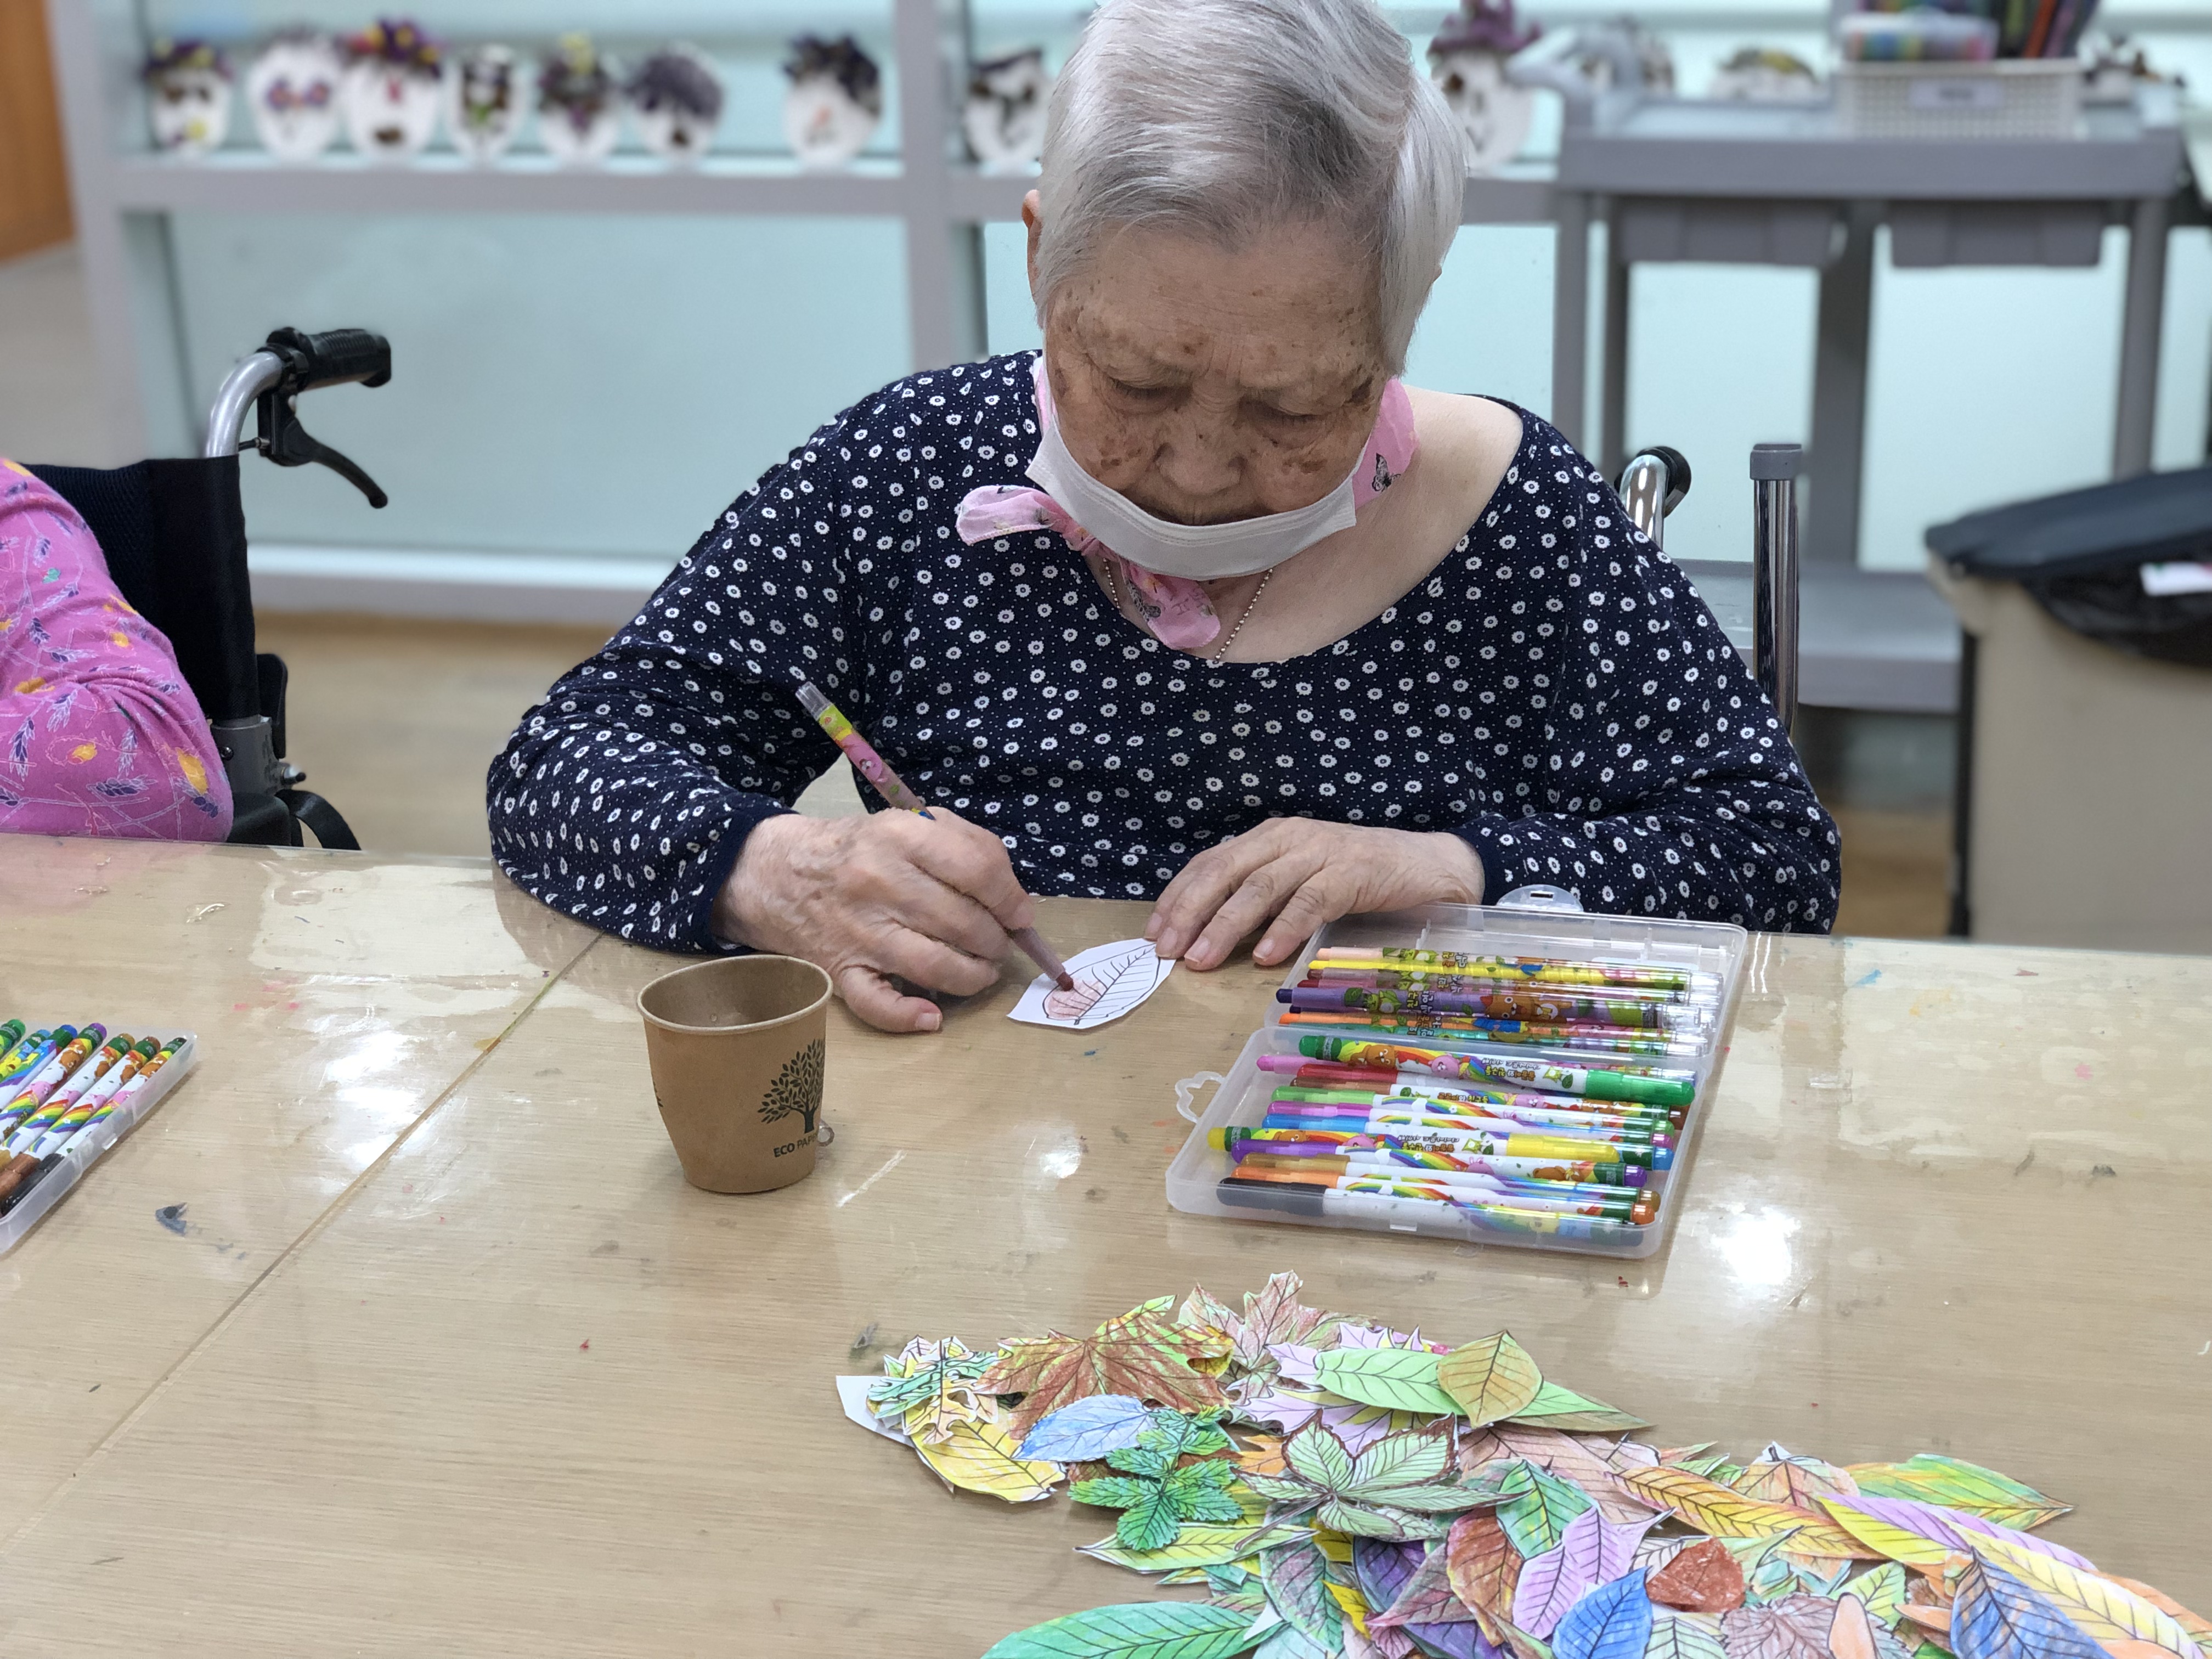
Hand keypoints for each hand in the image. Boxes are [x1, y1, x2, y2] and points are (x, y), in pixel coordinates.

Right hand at [714, 810, 1033, 1033]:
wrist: (776, 873)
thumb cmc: (860, 849)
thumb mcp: (909, 823)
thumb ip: (966, 845)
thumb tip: (1012, 899)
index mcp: (899, 836)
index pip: (976, 870)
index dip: (1010, 899)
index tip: (1019, 915)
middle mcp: (878, 882)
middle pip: (962, 923)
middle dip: (996, 941)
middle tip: (998, 944)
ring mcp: (857, 931)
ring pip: (934, 966)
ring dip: (973, 977)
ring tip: (982, 971)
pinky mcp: (839, 970)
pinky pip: (877, 1004)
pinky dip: (909, 1017)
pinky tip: (932, 1015)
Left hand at [1146, 821, 1484, 971]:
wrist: (1427, 864)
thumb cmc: (1357, 876)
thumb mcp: (1298, 879)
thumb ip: (1260, 897)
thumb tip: (1208, 933)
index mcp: (1270, 837)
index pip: (1210, 862)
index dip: (1178, 896)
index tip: (1154, 932)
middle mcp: (1289, 838)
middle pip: (1226, 872)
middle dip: (1190, 911)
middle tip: (1166, 949)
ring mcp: (1320, 853)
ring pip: (1261, 888)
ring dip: (1226, 924)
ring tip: (1201, 958)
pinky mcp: (1351, 873)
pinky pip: (1310, 902)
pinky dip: (1284, 929)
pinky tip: (1264, 955)